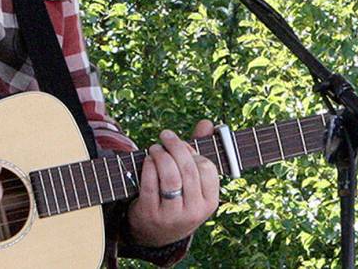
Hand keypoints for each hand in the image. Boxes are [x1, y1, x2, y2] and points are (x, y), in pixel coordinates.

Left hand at [126, 120, 220, 247]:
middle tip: (165, 136)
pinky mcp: (151, 214)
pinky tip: (147, 159)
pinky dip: (148, 166)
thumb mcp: (192, 183)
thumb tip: (207, 123)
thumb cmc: (177, 198)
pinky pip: (151, 184)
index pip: (207, 168)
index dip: (193, 152)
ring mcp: (172, 215)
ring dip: (161, 155)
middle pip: (188, 169)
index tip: (183, 145)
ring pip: (170, 176)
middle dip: (175, 146)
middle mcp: (194, 211)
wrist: (155, 234)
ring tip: (155, 148)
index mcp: (209, 202)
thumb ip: (199, 151)